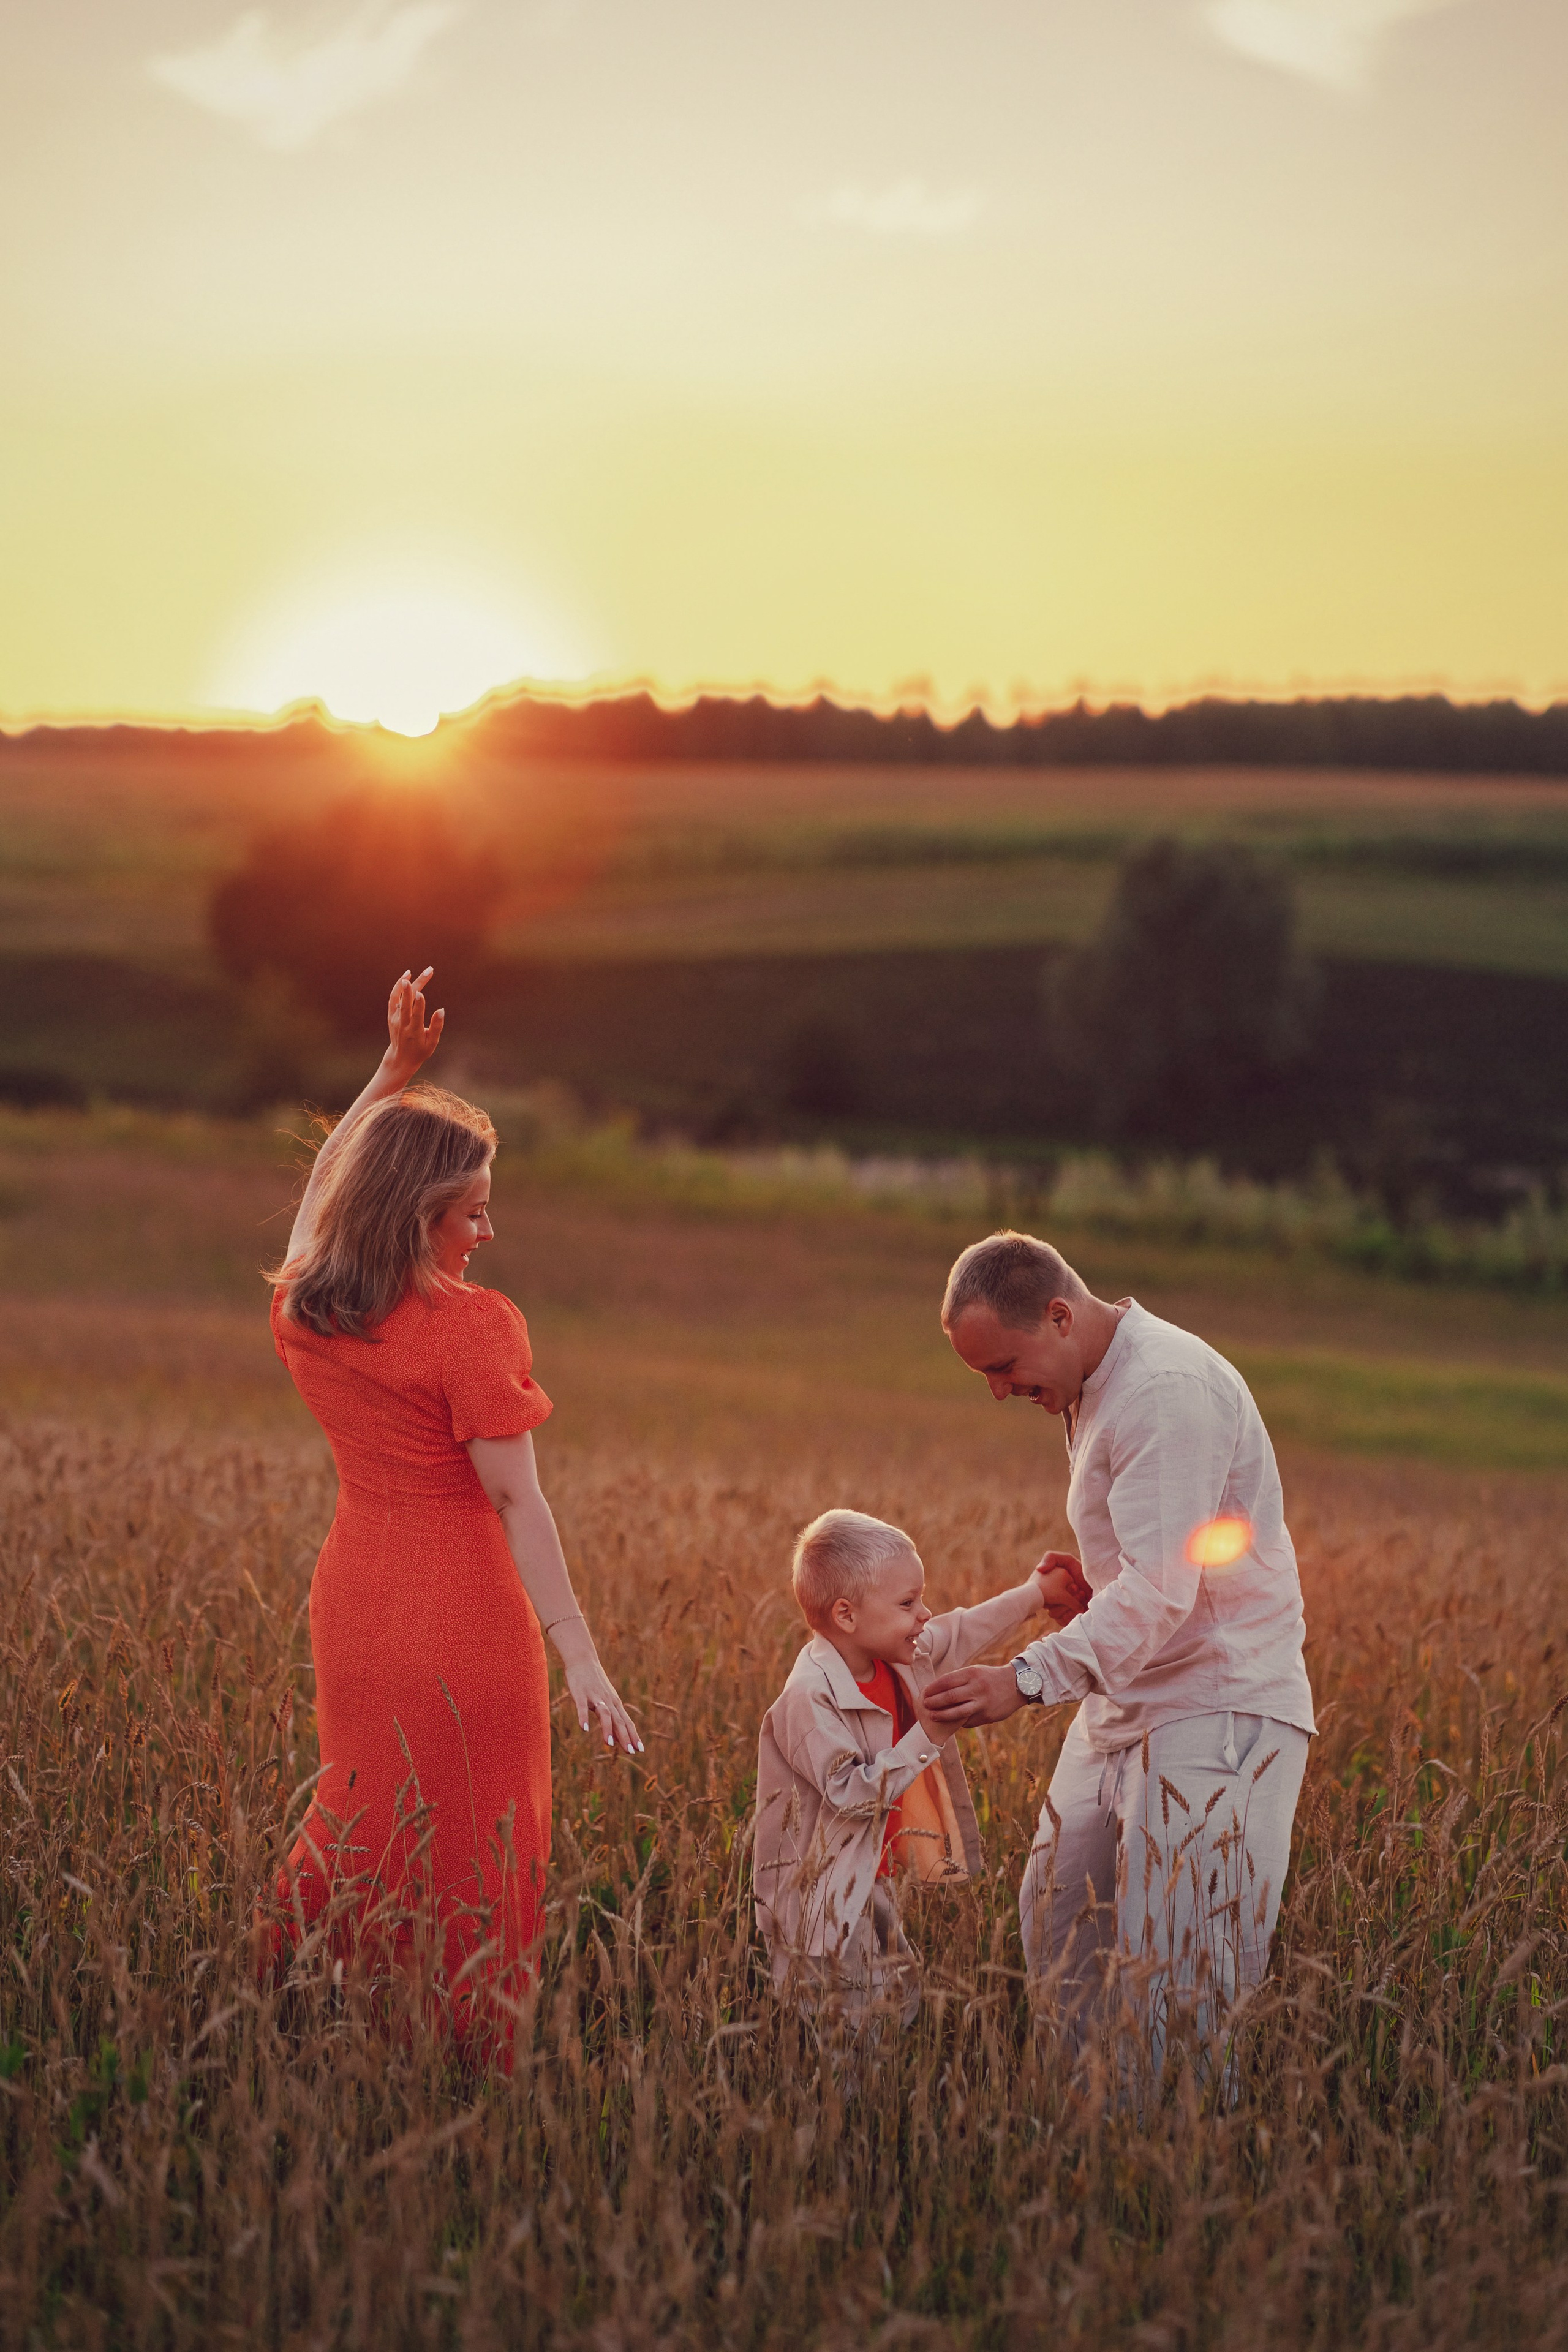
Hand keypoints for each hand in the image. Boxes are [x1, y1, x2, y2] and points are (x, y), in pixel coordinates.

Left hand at [383, 968, 444, 1083]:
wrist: (400, 1059)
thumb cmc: (420, 1051)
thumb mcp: (432, 1043)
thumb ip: (437, 1027)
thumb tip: (441, 1010)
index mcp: (414, 1032)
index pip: (415, 1015)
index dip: (419, 1004)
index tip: (421, 993)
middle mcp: (403, 1024)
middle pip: (407, 1002)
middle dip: (415, 986)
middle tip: (428, 972)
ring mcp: (395, 1019)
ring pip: (398, 998)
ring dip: (404, 984)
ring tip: (412, 972)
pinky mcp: (391, 1015)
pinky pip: (393, 998)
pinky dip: (397, 987)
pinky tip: (406, 977)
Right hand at [562, 1653, 643, 1754]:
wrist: (583, 1660)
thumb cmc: (595, 1683)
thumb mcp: (605, 1701)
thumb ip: (611, 1719)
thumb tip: (617, 1739)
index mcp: (614, 1703)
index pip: (626, 1722)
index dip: (633, 1735)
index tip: (640, 1750)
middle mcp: (608, 1700)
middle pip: (619, 1720)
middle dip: (625, 1736)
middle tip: (631, 1751)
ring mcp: (595, 1696)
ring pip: (604, 1714)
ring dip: (607, 1728)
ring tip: (608, 1743)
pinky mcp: (581, 1694)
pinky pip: (582, 1707)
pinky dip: (584, 1717)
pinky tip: (584, 1728)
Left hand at [919, 1663, 1024, 1728]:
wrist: (1017, 1685)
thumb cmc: (990, 1677)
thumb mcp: (976, 1672)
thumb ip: (959, 1680)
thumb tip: (937, 1690)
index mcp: (972, 1673)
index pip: (946, 1681)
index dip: (933, 1688)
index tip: (924, 1692)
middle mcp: (977, 1687)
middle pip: (949, 1697)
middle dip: (934, 1702)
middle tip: (925, 1705)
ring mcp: (983, 1702)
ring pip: (957, 1712)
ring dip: (942, 1715)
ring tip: (933, 1716)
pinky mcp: (987, 1715)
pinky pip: (968, 1721)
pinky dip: (959, 1722)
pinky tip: (952, 1722)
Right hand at [1033, 1550, 1090, 1620]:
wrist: (1097, 1582)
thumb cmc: (1080, 1570)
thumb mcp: (1066, 1560)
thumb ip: (1050, 1558)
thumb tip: (1039, 1569)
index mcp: (1048, 1588)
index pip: (1043, 1595)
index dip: (1058, 1592)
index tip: (1074, 1585)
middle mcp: (1051, 1600)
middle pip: (1050, 1608)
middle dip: (1068, 1600)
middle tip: (1080, 1591)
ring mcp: (1059, 1610)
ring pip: (1055, 1615)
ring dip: (1070, 1607)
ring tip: (1083, 1597)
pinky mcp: (1066, 1619)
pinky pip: (1063, 1622)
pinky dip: (1073, 1615)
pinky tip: (1082, 1609)